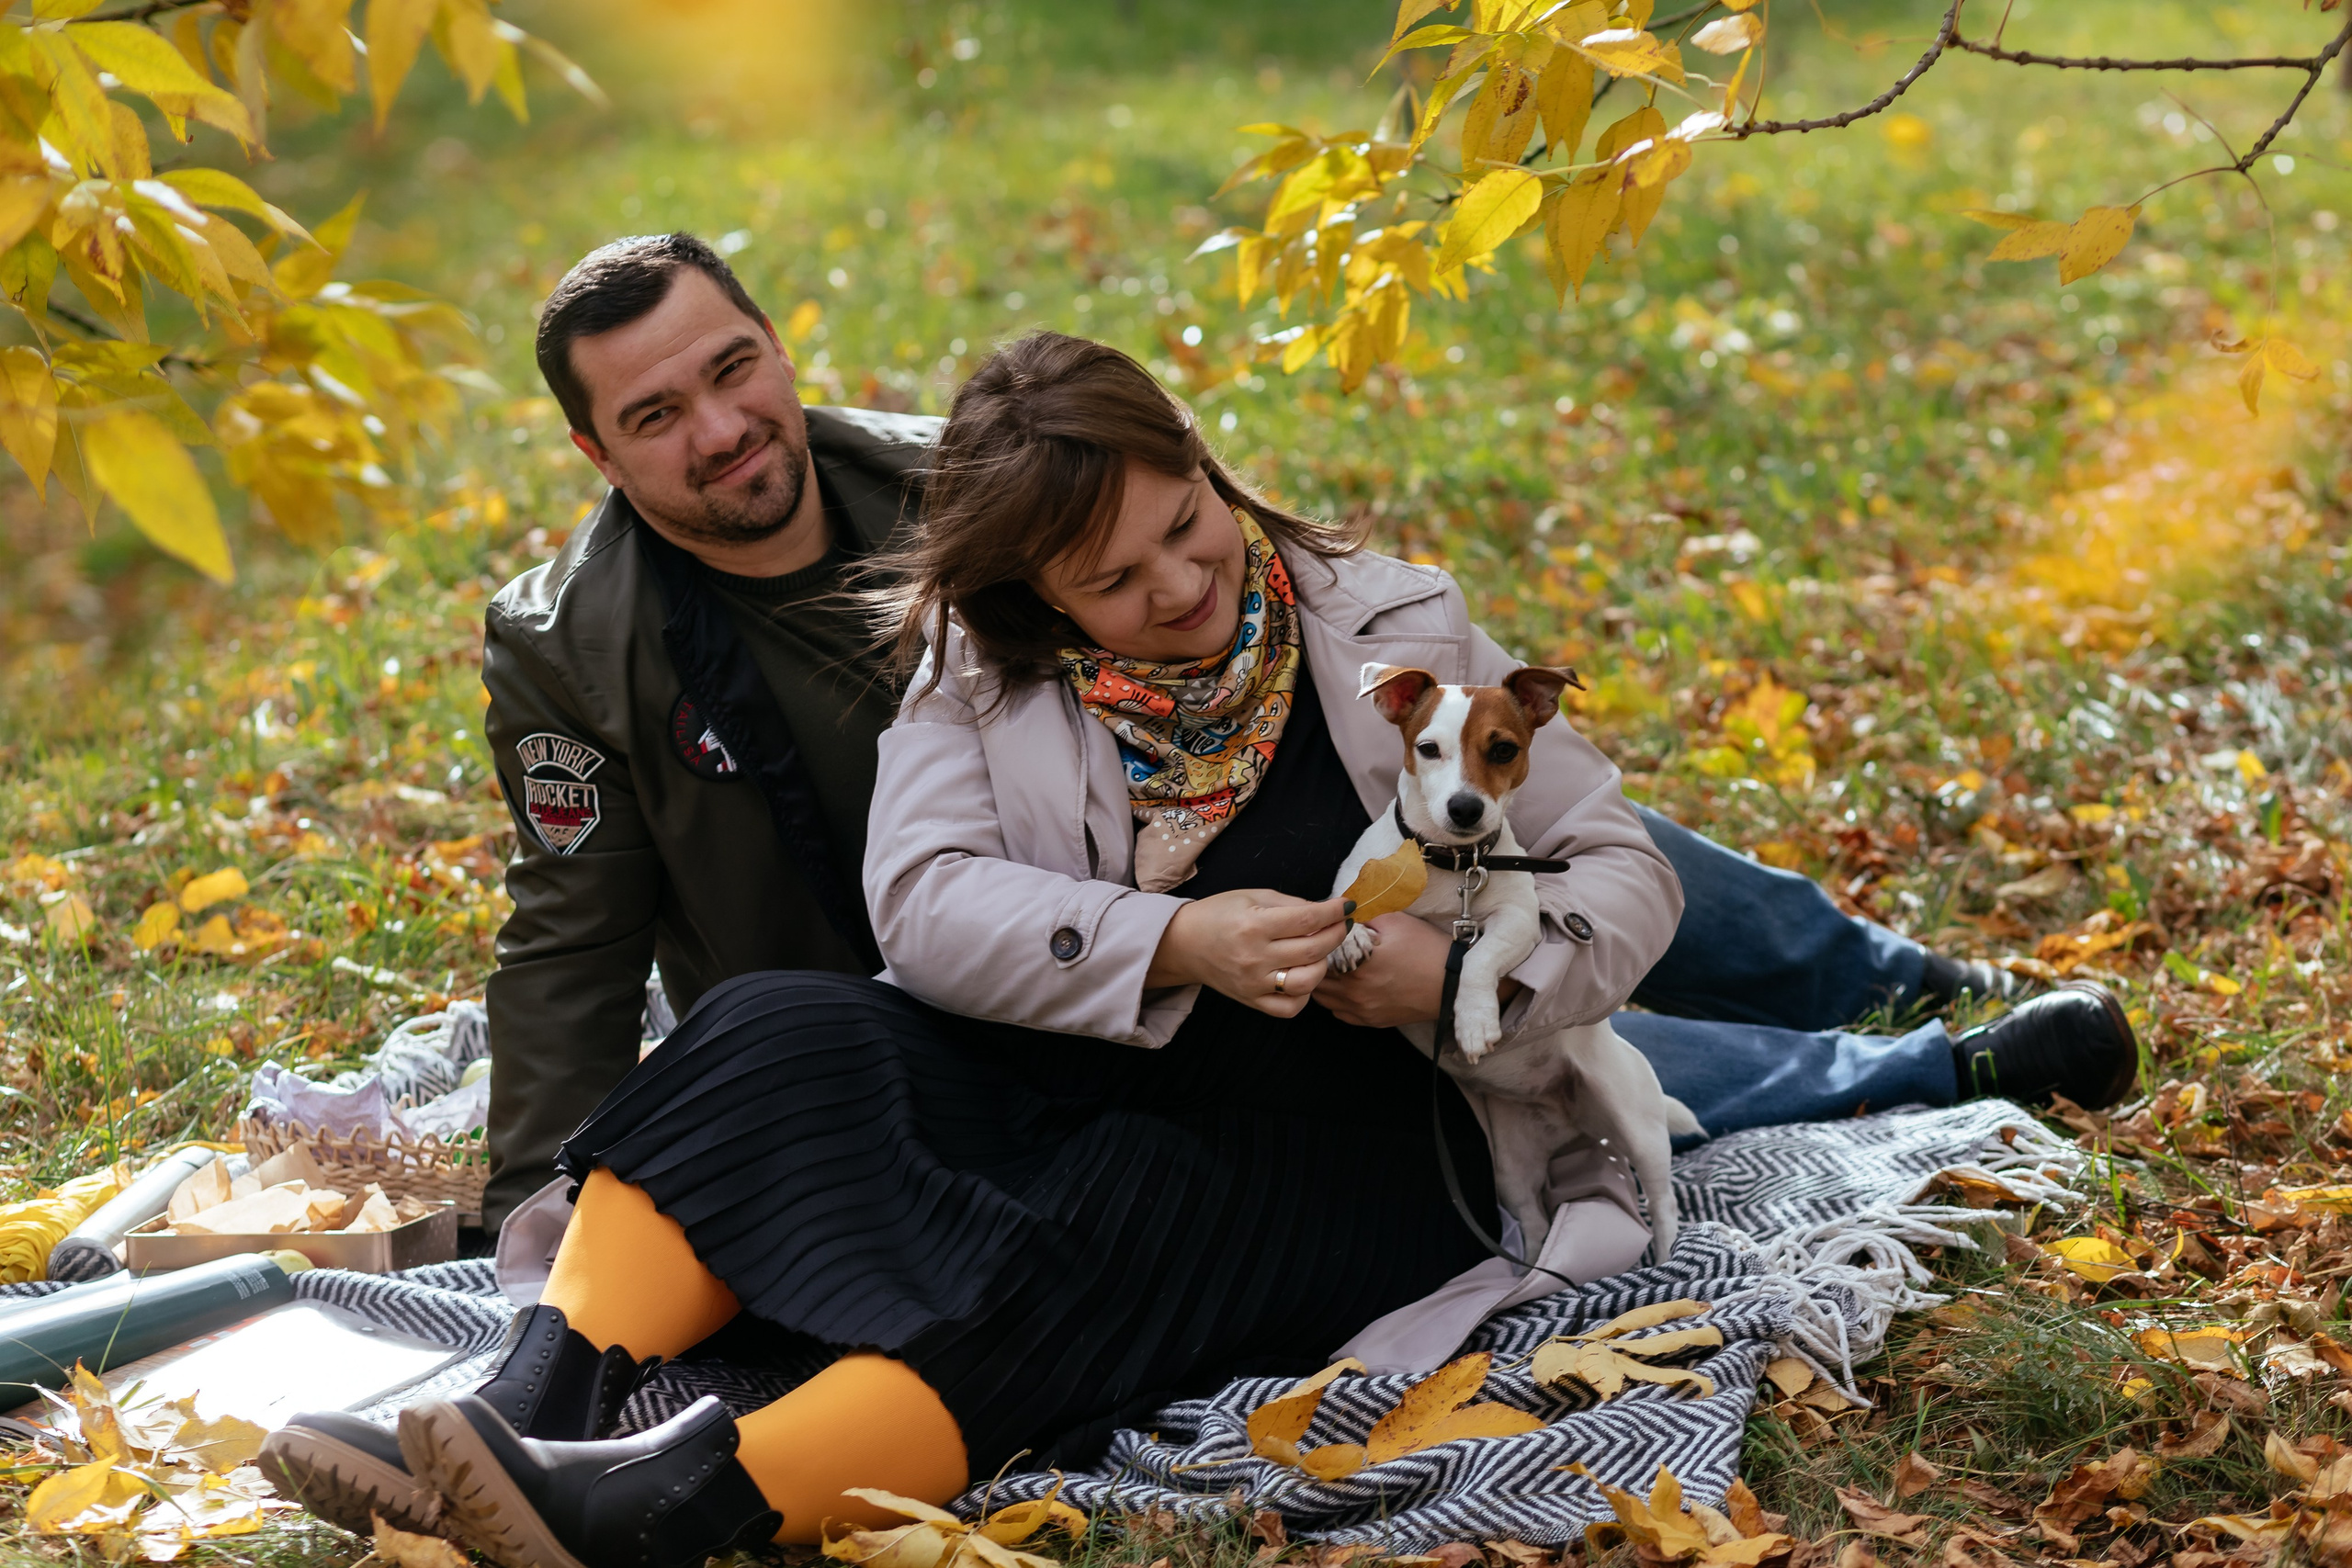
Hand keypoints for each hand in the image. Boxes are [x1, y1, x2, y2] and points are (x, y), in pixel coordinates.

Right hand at [1146, 889, 1351, 1017]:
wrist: (1185, 943)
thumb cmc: (1219, 914)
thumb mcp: (1252, 895)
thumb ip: (1291, 903)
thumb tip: (1326, 911)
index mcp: (1254, 924)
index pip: (1307, 919)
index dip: (1334, 912)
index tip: (1346, 907)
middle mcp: (1254, 957)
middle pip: (1312, 949)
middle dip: (1336, 934)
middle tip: (1341, 925)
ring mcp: (1253, 983)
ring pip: (1307, 982)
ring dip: (1323, 965)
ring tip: (1320, 952)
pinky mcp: (1252, 1001)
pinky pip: (1289, 1007)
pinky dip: (1304, 994)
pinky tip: (1302, 976)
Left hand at [1314, 914, 1525, 1030]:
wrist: (1453, 983)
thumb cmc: (1427, 949)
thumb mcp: (1396, 921)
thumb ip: (1363, 914)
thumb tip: (1340, 910)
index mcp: (1357, 965)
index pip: (1318, 953)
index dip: (1316, 941)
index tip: (1320, 932)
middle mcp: (1355, 992)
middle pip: (1315, 977)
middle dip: (1315, 961)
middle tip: (1321, 948)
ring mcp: (1362, 1010)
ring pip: (1322, 998)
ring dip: (1322, 981)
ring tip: (1332, 966)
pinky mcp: (1371, 1021)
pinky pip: (1339, 1013)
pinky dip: (1335, 999)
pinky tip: (1345, 985)